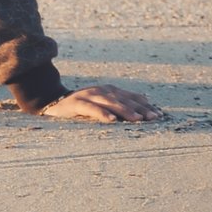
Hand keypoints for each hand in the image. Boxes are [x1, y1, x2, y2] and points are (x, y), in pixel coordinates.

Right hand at [43, 83, 163, 122]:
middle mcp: (100, 90)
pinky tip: (112, 121)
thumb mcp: (102, 105)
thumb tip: (143, 106)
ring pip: (110, 102)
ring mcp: (88, 96)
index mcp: (109, 90)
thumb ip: (118, 105)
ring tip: (138, 119)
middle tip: (154, 117)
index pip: (131, 96)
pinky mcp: (76, 104)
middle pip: (124, 99)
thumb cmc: (81, 108)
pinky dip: (102, 114)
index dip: (145, 104)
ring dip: (125, 110)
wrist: (52, 103)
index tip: (159, 114)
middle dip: (140, 108)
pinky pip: (91, 109)